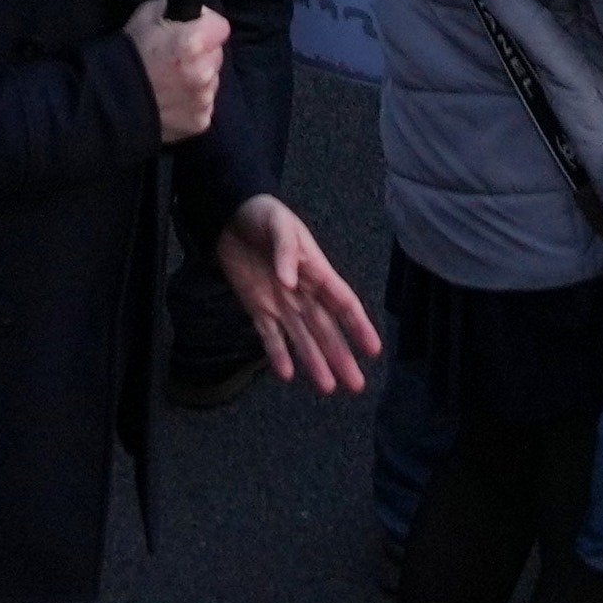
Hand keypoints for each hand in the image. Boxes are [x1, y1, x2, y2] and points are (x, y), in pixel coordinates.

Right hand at [125, 0, 229, 143]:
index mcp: (193, 43)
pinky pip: (204, 105)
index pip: (221, 27)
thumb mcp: (149, 14)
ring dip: (198, 79)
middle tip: (178, 59)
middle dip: (203, 54)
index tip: (194, 31)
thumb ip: (180, 10)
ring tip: (171, 81)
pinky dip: (192, 102)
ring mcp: (203, 99)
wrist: (109, 100)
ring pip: (212, 81)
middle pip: (217, 55)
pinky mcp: (200, 121)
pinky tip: (172, 100)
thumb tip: (197, 15)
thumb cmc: (129, 52)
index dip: (206, 27)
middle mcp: (203, 72)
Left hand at [213, 196, 381, 393]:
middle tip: (356, 385)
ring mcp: (281, 303)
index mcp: (316, 270)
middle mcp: (303, 292)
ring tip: (328, 388)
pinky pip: (269, 335)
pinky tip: (288, 374)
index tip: (373, 349)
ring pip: (302, 338)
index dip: (359, 326)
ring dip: (315, 362)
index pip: (343, 302)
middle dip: (341, 356)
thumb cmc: (262, 214)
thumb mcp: (278, 223)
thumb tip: (289, 282)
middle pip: (326, 329)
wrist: (229, 216)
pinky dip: (277, 354)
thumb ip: (285, 250)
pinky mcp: (257, 308)